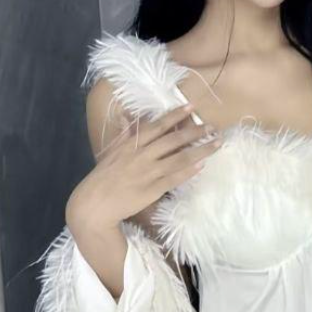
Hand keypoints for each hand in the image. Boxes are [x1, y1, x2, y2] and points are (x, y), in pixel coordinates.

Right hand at [66, 102, 222, 230]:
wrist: (94, 204)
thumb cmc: (103, 177)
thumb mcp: (112, 152)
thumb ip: (124, 135)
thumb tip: (127, 117)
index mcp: (131, 144)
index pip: (157, 126)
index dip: (175, 115)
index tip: (191, 106)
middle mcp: (141, 155)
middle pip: (173, 140)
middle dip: (195, 131)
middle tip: (212, 126)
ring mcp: (148, 172)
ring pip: (179, 158)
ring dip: (200, 150)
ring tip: (216, 143)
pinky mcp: (152, 190)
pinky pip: (175, 178)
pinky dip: (189, 171)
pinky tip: (202, 164)